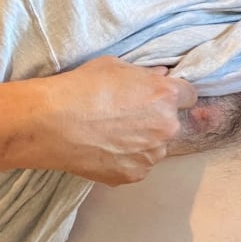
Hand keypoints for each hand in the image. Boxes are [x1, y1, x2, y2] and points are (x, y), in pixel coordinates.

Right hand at [38, 56, 197, 184]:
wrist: (51, 123)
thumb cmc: (81, 88)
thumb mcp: (115, 66)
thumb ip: (145, 74)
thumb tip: (161, 76)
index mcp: (166, 96)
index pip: (189, 95)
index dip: (173, 95)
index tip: (158, 97)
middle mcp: (166, 127)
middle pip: (170, 124)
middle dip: (154, 120)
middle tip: (124, 117)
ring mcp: (152, 155)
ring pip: (154, 147)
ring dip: (141, 142)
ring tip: (109, 135)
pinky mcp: (135, 174)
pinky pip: (137, 165)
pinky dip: (124, 160)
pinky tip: (103, 150)